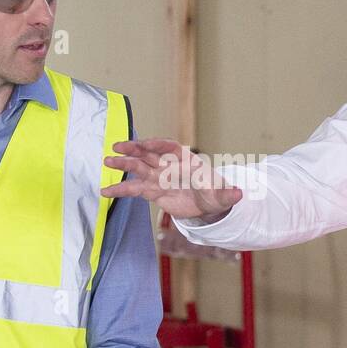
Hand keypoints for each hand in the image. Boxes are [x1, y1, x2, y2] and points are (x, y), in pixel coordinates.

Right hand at [102, 138, 243, 221]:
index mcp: (185, 160)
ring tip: (106, 161)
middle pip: (149, 153)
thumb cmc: (214, 193)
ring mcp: (159, 177)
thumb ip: (228, 194)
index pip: (169, 147)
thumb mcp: (222, 195)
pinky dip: (120, 189)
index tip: (145, 144)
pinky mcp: (153, 191)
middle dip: (134, 149)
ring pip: (138, 168)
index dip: (156, 144)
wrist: (207, 204)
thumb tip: (240, 193)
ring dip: (123, 164)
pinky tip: (106, 191)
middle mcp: (169, 165)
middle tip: (117, 147)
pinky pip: (134, 189)